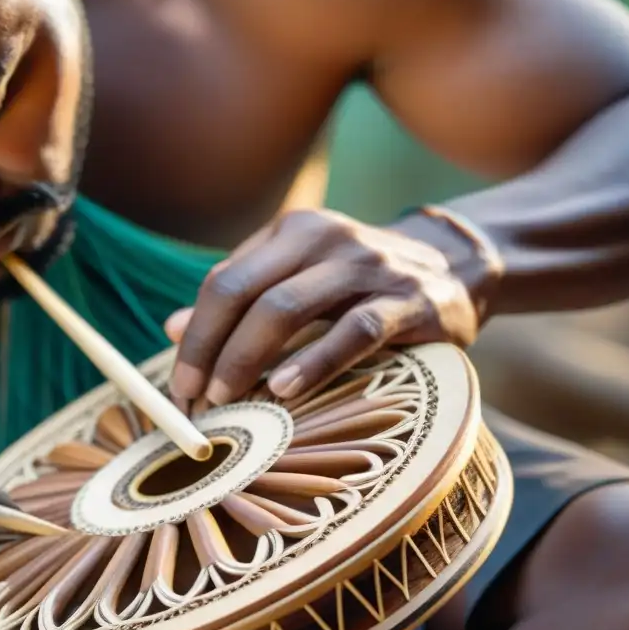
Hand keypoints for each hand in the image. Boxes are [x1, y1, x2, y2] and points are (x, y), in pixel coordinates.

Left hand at [164, 208, 492, 405]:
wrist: (457, 268)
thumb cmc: (360, 285)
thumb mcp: (299, 280)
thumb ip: (242, 301)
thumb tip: (172, 328)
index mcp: (291, 232)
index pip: (224, 281)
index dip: (195, 333)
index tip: (179, 383)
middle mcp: (324, 239)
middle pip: (245, 291)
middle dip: (210, 347)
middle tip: (195, 396)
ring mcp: (367, 267)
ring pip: (288, 308)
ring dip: (247, 357)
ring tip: (226, 397)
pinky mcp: (407, 301)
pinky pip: (353, 332)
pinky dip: (315, 362)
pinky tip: (286, 390)